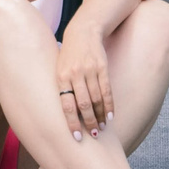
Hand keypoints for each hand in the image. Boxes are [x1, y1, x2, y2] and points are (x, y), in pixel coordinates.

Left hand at [55, 24, 111, 139]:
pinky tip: (110, 116)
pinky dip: (109, 105)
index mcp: (61, 76)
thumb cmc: (69, 56)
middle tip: (93, 136)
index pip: (67, 104)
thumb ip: (62, 88)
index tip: (76, 137)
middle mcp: (75, 74)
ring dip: (100, 116)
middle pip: (84, 104)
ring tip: (101, 128)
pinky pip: (107, 90)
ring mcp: (90, 70)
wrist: (83, 31)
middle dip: (89, 122)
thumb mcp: (59, 68)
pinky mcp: (102, 67)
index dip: (72, 122)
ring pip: (97, 99)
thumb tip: (66, 115)